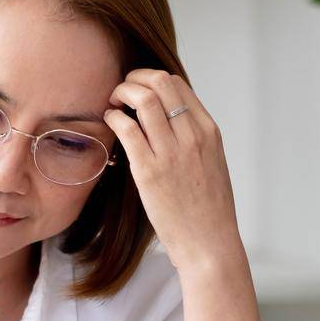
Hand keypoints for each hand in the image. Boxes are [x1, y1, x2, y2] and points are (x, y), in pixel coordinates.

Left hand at [103, 69, 247, 277]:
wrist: (209, 242)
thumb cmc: (207, 208)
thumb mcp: (210, 162)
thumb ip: (192, 138)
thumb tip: (167, 118)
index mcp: (208, 131)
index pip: (177, 84)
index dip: (151, 79)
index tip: (137, 89)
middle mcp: (192, 136)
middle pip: (160, 83)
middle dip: (134, 78)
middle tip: (120, 92)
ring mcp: (172, 153)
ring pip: (144, 99)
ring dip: (121, 93)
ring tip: (113, 104)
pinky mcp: (150, 171)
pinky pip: (127, 129)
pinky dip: (113, 117)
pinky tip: (109, 122)